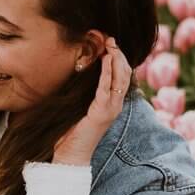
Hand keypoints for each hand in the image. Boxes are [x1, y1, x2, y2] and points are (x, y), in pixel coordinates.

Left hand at [54, 38, 132, 165]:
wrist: (70, 156)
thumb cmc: (70, 134)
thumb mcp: (77, 107)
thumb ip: (80, 92)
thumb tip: (72, 71)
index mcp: (110, 103)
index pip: (120, 77)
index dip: (118, 59)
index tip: (109, 43)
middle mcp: (114, 105)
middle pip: (124, 75)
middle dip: (119, 55)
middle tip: (111, 39)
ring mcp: (111, 110)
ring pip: (120, 80)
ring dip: (116, 60)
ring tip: (110, 45)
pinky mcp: (102, 113)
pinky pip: (106, 89)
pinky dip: (107, 73)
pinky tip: (105, 60)